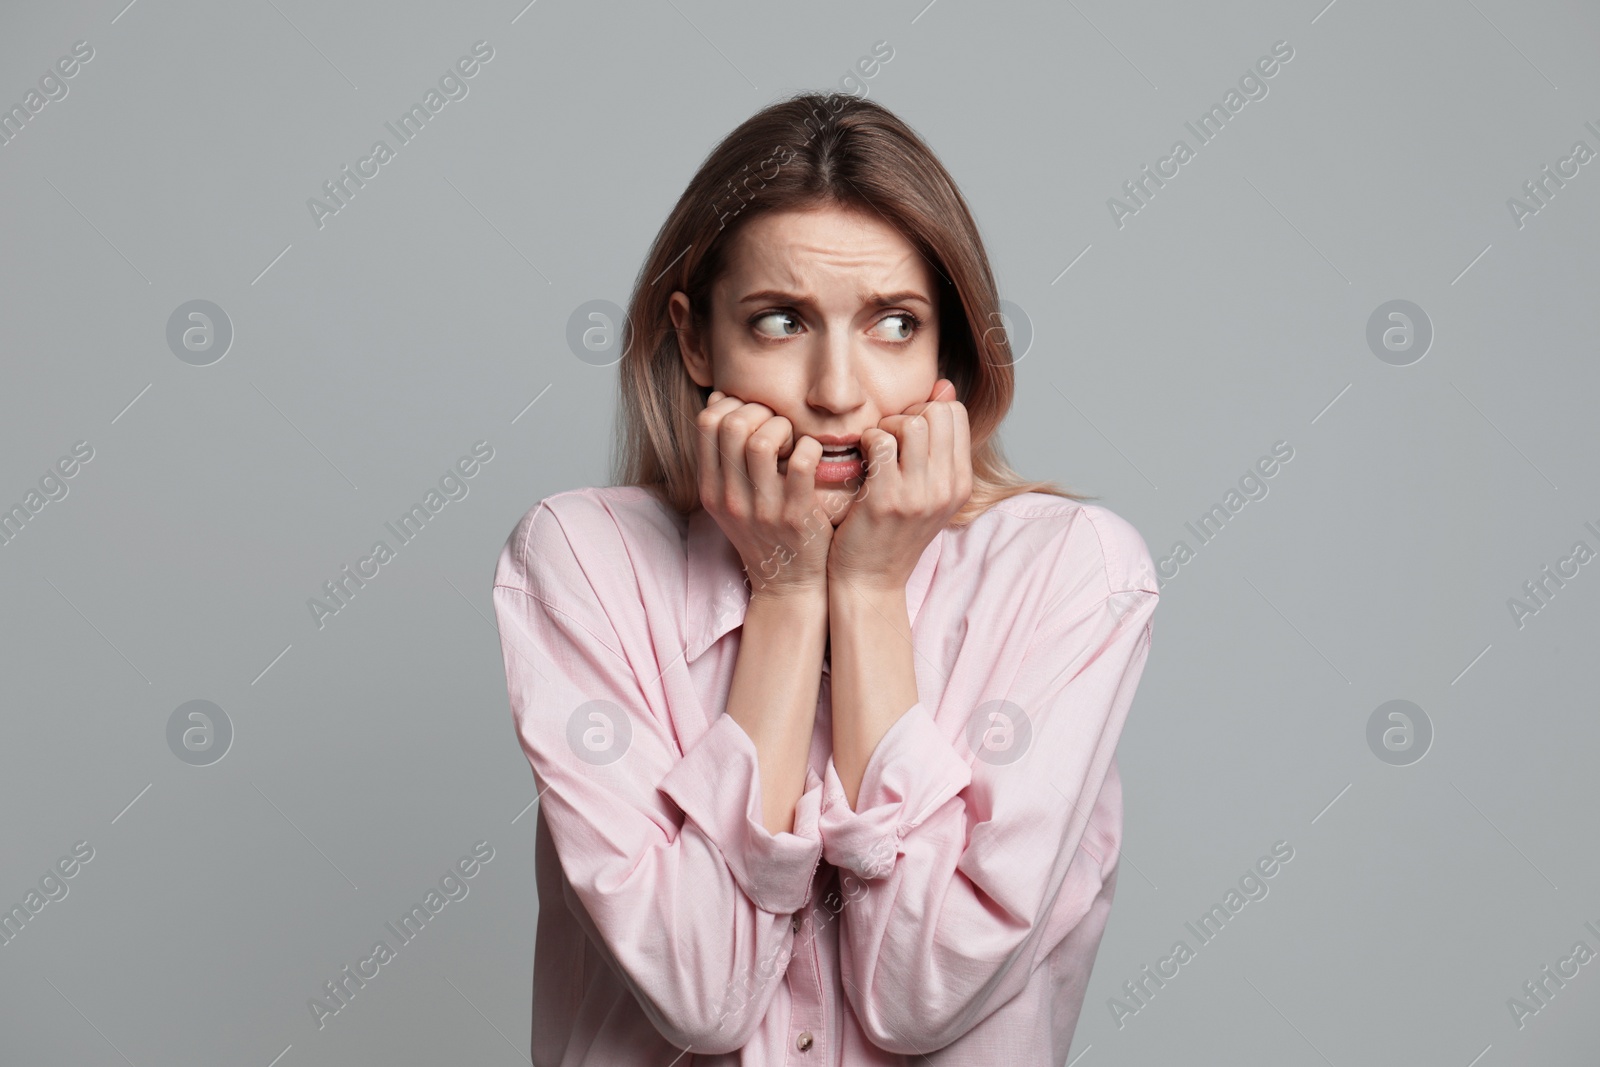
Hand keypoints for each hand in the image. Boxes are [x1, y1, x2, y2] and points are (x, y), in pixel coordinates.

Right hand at [695, 389, 834, 598]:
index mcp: (711, 488)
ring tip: (793, 440)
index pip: (706, 423)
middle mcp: (730, 498)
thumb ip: (724, 455)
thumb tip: (721, 398)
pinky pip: (802, 464)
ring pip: (761, 442)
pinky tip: (813, 454)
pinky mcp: (795, 517)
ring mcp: (762, 509)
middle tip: (777, 425)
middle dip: (760, 411)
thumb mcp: (731, 497)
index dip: (732, 405)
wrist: (789, 583)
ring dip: (783, 428)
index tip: (754, 416)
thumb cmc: (765, 530)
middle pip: (732, 426)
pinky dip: (811, 447)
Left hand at [826, 378, 971, 592]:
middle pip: (937, 412)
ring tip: (873, 447)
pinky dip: (865, 441)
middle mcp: (946, 488)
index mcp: (960, 483)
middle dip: (906, 414)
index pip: (954, 413)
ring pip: (912, 422)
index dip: (925, 410)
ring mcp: (918, 495)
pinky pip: (879, 442)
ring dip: (887, 425)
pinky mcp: (886, 500)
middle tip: (886, 437)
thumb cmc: (891, 532)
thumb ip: (936, 444)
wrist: (869, 581)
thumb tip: (943, 386)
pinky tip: (858, 459)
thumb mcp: (926, 490)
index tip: (904, 433)